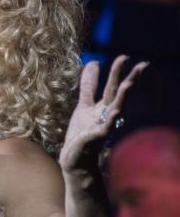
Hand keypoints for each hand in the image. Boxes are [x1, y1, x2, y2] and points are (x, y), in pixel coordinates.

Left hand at [59, 55, 147, 172]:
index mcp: (102, 106)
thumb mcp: (84, 105)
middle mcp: (106, 114)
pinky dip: (110, 119)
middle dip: (128, 79)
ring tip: (129, 83)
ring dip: (123, 97)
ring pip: (115, 109)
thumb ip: (89, 86)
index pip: (112, 86)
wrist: (75, 159)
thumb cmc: (81, 133)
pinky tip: (115, 111)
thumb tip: (94, 62)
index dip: (118, 72)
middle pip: (117, 94)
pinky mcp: (96, 138)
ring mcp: (103, 126)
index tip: (126, 56)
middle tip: (141, 65)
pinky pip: (105, 128)